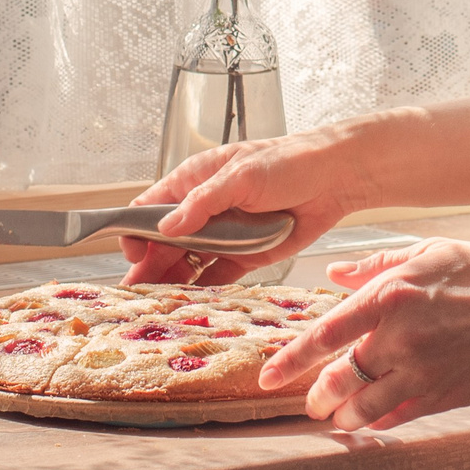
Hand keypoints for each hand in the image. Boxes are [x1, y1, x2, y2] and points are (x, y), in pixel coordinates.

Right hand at [120, 126, 367, 286]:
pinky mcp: (246, 255)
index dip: (136, 231)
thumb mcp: (242, 175)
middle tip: (135, 295)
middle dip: (148, 266)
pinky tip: (189, 306)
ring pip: (187, 262)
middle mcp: (204, 210)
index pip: (151, 208)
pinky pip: (216, 277)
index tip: (133, 255)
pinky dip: (202, 290)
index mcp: (195, 181)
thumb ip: (204, 202)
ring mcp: (224, 234)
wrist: (336, 178)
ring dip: (171, 282)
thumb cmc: (288, 162)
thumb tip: (167, 227)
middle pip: (165, 242)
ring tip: (155, 307)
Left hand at [259, 239, 469, 430]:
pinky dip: (379, 420)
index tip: (268, 375)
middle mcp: (400, 339)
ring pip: (364, 408)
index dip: (291, 360)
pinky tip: (374, 418)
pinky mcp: (443, 395)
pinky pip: (397, 417)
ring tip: (336, 415)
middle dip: (315, 397)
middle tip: (309, 402)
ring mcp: (422, 372)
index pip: (325, 335)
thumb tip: (333, 273)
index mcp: (391, 297)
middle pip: (338, 380)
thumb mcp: (428, 252)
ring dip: (343, 416)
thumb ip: (375, 264)